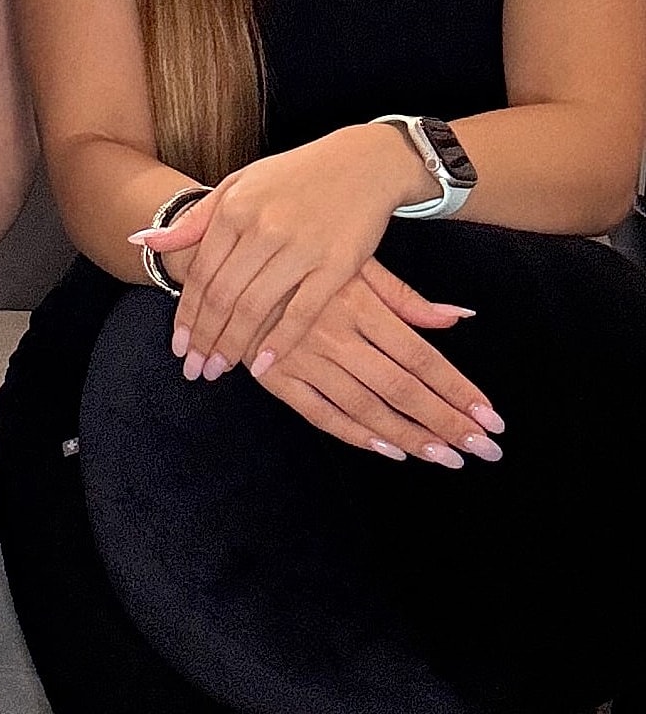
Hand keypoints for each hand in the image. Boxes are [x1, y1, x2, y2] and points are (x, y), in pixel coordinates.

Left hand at [150, 124, 431, 379]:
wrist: (362, 163)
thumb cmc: (294, 176)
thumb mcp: (238, 184)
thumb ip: (194, 219)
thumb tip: (144, 241)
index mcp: (235, 209)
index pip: (202, 273)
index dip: (187, 315)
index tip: (178, 346)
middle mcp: (264, 228)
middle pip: (223, 296)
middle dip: (204, 338)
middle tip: (194, 369)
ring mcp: (301, 247)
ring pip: (255, 308)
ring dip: (233, 345)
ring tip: (218, 369)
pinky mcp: (337, 265)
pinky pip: (301, 312)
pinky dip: (279, 342)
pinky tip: (261, 365)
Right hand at [255, 260, 505, 467]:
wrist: (222, 255)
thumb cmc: (300, 256)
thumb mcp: (354, 264)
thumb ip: (405, 297)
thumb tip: (461, 316)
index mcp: (357, 303)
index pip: (420, 357)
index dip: (457, 390)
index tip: (491, 418)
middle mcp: (333, 333)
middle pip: (401, 389)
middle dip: (445, 423)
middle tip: (484, 450)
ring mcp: (302, 358)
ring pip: (365, 408)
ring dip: (410, 437)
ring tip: (447, 458)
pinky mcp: (274, 376)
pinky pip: (319, 414)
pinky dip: (355, 435)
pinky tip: (389, 449)